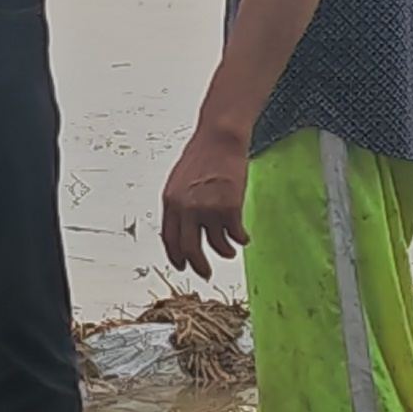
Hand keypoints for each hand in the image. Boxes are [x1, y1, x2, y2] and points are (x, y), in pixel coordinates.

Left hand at [159, 120, 252, 276]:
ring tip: (228, 251)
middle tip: (205, 273)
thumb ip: (178, 204)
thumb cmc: (202, 154)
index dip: (176, 257)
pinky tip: (243, 238)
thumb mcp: (178, 180)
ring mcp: (208, 209)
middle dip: (198, 265)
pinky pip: (235, 235)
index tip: (183, 265)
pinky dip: (240, 240)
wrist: (220, 138)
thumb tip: (182, 227)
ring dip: (224, 252)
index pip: (169, 239)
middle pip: (190, 249)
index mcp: (171, 202)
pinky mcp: (230, 208)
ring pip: (216, 245)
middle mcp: (186, 208)